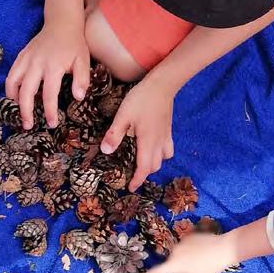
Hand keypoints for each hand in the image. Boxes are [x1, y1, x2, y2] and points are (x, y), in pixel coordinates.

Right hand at [5, 16, 89, 129]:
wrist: (61, 23)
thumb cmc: (74, 45)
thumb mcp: (83, 60)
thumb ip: (82, 79)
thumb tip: (78, 97)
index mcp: (53, 66)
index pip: (49, 94)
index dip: (50, 111)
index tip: (51, 124)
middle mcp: (36, 63)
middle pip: (26, 92)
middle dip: (25, 111)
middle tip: (28, 126)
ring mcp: (26, 59)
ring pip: (12, 83)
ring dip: (13, 100)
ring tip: (17, 113)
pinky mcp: (20, 56)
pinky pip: (11, 75)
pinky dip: (10, 88)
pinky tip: (15, 98)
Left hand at [100, 75, 173, 190]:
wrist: (163, 84)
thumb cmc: (142, 99)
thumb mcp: (123, 116)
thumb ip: (114, 134)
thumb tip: (105, 151)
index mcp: (147, 143)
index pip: (144, 168)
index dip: (137, 180)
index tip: (130, 187)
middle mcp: (159, 143)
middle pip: (154, 166)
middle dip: (144, 173)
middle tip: (132, 174)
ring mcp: (166, 136)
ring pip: (163, 158)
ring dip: (153, 164)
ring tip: (142, 162)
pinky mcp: (168, 129)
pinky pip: (168, 148)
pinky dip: (162, 154)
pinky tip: (154, 148)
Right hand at [134, 230, 232, 272]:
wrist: (224, 247)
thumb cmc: (209, 268)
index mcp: (174, 265)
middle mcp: (173, 252)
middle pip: (170, 266)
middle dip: (177, 272)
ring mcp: (180, 243)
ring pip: (178, 257)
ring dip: (185, 262)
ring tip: (201, 264)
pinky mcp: (188, 237)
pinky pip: (185, 249)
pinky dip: (190, 254)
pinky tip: (202, 255)